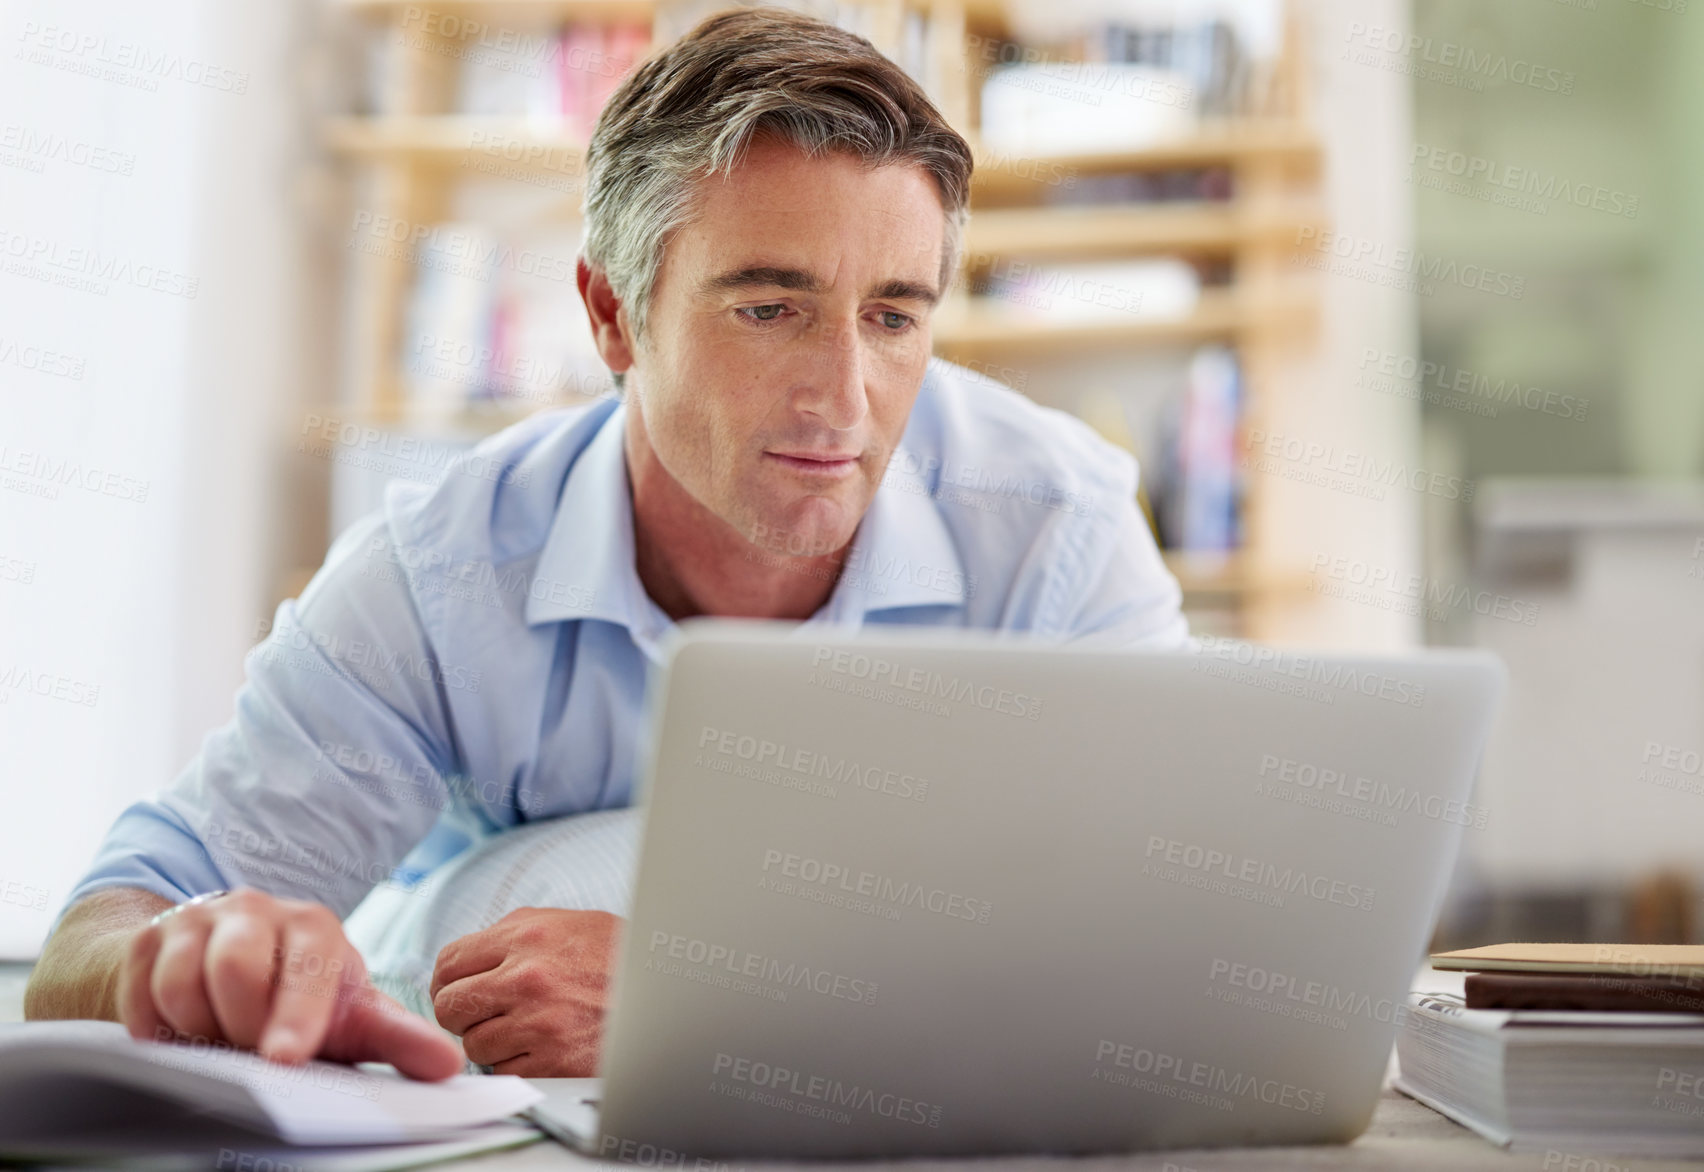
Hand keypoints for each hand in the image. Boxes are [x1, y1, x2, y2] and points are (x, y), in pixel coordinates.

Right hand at [119, 889, 462, 1079]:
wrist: (223, 967)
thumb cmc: (297, 998)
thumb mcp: (350, 1018)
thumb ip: (399, 1039)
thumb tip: (450, 1065)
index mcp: (315, 928)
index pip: (307, 966)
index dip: (296, 1014)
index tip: (286, 1058)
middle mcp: (257, 911)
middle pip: (235, 967)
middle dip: (239, 1024)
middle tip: (249, 1051)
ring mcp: (200, 920)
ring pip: (181, 981)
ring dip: (197, 1027)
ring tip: (219, 1041)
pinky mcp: (151, 938)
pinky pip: (139, 992)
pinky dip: (155, 1026)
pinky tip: (179, 1034)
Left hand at [430, 907, 623, 1075]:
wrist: (666, 989)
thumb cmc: (619, 955)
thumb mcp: (569, 922)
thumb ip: (514, 933)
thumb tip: (470, 954)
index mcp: (527, 934)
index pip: (449, 962)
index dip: (446, 981)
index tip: (456, 990)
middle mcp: (527, 976)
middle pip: (450, 1007)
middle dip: (464, 1014)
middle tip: (486, 1014)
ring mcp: (539, 1021)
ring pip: (475, 1044)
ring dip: (493, 1042)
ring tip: (525, 1029)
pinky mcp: (553, 1061)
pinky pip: (505, 1071)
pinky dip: (518, 1064)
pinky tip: (543, 1047)